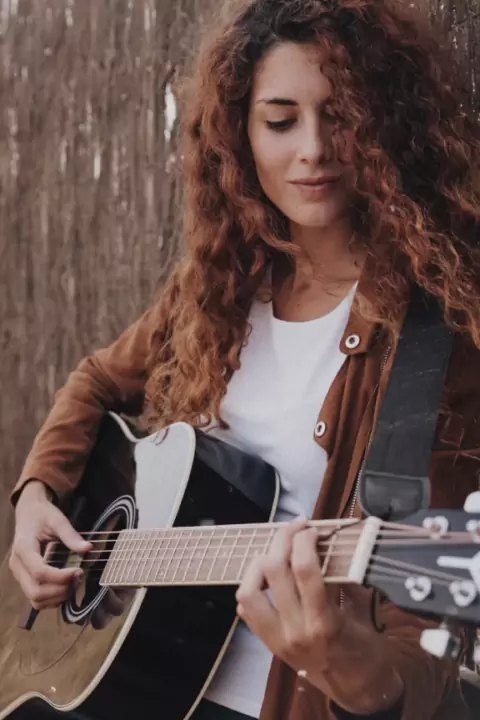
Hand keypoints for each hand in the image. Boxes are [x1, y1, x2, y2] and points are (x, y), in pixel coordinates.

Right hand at [9, 481, 91, 609]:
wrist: (28, 512)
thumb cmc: (41, 514)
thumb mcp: (57, 519)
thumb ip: (71, 535)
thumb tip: (88, 548)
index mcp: (23, 549)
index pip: (40, 572)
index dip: (61, 577)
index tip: (79, 571)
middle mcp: (17, 565)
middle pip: (35, 591)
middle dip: (60, 590)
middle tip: (78, 578)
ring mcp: (19, 574)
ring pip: (35, 599)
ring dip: (57, 597)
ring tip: (73, 583)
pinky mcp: (23, 579)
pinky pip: (35, 598)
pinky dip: (52, 598)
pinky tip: (65, 586)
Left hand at [235, 519, 402, 714]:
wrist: (357, 688)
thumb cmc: (366, 649)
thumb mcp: (363, 611)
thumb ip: (346, 579)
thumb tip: (334, 544)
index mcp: (324, 621)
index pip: (303, 568)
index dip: (304, 539)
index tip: (312, 528)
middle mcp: (295, 629)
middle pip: (273, 569)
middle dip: (283, 539)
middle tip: (296, 529)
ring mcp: (277, 638)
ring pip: (249, 589)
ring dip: (259, 563)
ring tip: (276, 552)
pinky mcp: (268, 643)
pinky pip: (247, 609)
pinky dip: (253, 586)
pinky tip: (269, 577)